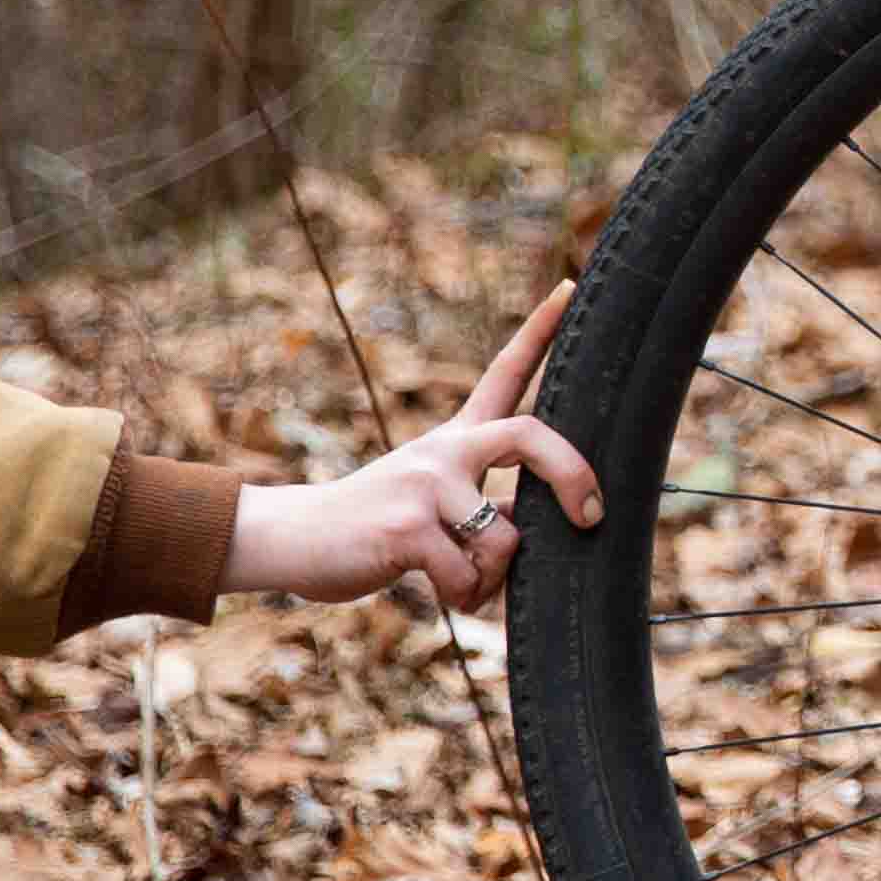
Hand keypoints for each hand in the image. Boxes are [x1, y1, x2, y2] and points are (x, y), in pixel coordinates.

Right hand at [225, 280, 606, 610]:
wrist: (289, 539)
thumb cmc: (369, 526)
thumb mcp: (430, 500)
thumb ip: (484, 502)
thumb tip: (548, 527)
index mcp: (454, 440)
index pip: (504, 372)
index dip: (541, 331)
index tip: (571, 286)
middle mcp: (443, 451)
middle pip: (531, 435)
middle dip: (576, 476)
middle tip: (591, 515)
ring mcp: (424, 485)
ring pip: (506, 535)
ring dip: (494, 574)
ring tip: (467, 582)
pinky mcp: (406, 528)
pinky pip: (468, 573)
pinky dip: (467, 595)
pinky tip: (444, 593)